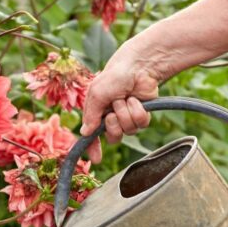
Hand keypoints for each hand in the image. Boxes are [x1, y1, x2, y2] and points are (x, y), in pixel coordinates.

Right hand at [80, 48, 159, 162]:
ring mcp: (127, 117)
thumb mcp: (97, 93)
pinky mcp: (142, 115)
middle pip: (113, 137)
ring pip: (128, 131)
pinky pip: (141, 124)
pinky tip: (137, 100)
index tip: (95, 160)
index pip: (93, 136)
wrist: (138, 66)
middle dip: (114, 124)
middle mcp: (111, 117)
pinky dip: (138, 111)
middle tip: (114, 110)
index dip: (93, 148)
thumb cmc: (114, 76)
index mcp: (96, 112)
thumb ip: (90, 115)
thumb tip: (85, 133)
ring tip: (126, 99)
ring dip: (127, 114)